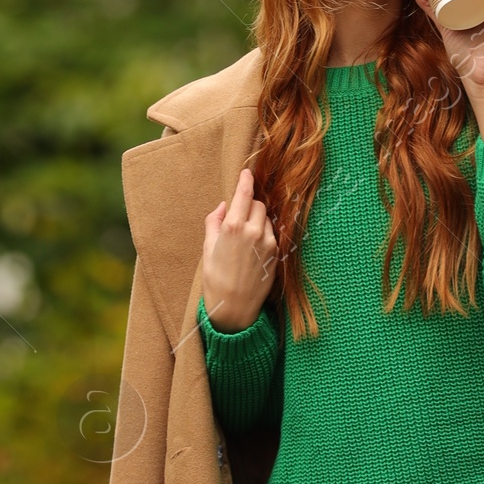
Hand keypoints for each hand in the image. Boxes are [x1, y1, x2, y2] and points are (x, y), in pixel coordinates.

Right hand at [201, 168, 277, 332]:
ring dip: (257, 219)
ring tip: (245, 236)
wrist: (234, 310)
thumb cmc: (215, 280)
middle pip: (257, 204)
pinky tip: (253, 247)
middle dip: (249, 205)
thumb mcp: (207, 249)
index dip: (246, 180)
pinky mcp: (276, 254)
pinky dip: (264, 233)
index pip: (244, 193)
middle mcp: (253, 231)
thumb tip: (224, 206)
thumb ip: (214, 222)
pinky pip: (271, 233)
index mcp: (233, 227)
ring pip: (266, 218)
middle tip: (239, 216)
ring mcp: (268, 242)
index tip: (246, 173)